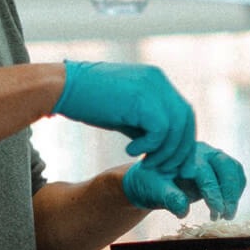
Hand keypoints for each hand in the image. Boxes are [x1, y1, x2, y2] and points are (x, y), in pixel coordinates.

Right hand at [52, 61, 193, 173]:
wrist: (62, 87)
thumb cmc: (90, 101)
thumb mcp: (126, 113)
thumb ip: (147, 124)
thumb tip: (166, 149)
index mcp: (157, 81)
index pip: (184, 113)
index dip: (183, 140)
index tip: (174, 162)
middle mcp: (158, 81)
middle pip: (186, 120)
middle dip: (180, 149)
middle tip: (164, 169)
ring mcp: (151, 87)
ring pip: (177, 127)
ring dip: (164, 152)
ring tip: (145, 162)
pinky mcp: (141, 98)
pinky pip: (160, 130)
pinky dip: (149, 146)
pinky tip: (130, 150)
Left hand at [119, 142, 246, 218]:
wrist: (152, 180)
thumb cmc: (151, 184)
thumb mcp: (155, 191)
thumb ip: (169, 198)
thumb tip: (183, 210)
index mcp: (185, 155)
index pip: (205, 173)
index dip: (213, 193)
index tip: (217, 212)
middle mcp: (202, 152)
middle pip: (226, 166)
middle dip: (229, 192)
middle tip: (226, 215)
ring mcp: (212, 157)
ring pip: (234, 169)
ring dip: (235, 193)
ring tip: (228, 215)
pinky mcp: (219, 167)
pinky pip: (236, 175)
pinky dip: (236, 191)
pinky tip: (229, 206)